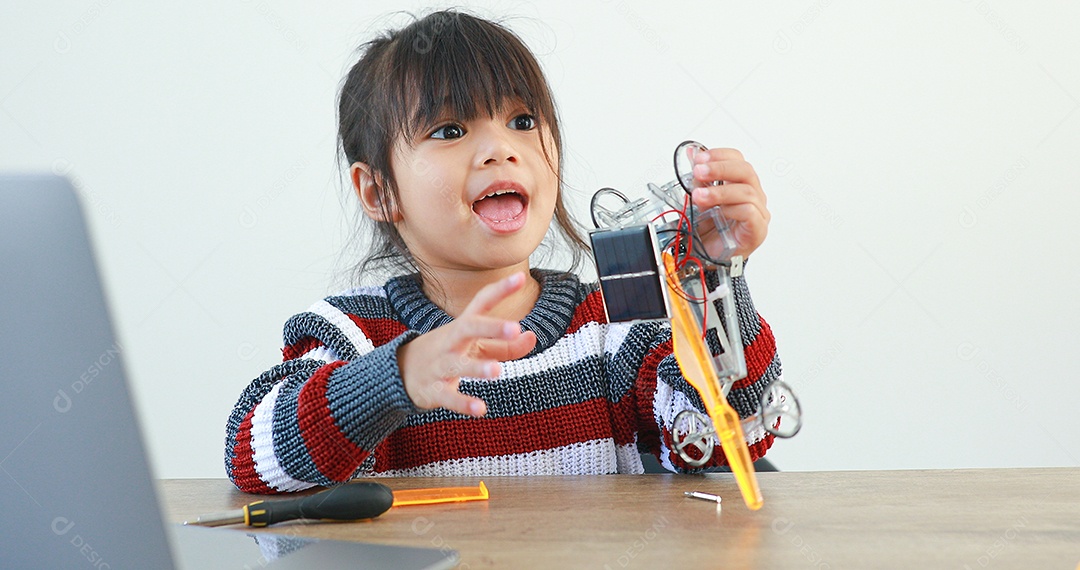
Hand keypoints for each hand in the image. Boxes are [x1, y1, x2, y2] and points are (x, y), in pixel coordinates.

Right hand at [397, 272, 537, 416]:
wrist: (401, 371)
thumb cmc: (449, 353)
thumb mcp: (476, 346)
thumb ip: (506, 345)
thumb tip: (532, 337)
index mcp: (463, 326)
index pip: (481, 303)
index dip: (500, 290)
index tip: (519, 277)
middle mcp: (450, 341)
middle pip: (467, 328)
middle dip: (490, 327)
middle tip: (514, 328)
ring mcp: (440, 365)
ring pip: (457, 364)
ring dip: (476, 368)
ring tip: (497, 371)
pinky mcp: (433, 390)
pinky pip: (448, 397)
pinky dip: (463, 404)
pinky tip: (481, 409)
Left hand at [689, 148, 770, 258]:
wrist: (709, 257)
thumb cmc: (709, 230)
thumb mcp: (699, 199)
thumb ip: (699, 179)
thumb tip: (692, 155)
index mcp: (740, 184)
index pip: (738, 160)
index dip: (719, 155)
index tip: (700, 159)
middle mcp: (753, 195)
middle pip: (745, 171)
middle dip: (719, 168)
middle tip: (699, 172)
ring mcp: (758, 212)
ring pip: (747, 191)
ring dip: (720, 191)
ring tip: (700, 196)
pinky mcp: (757, 229)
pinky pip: (749, 212)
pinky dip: (731, 209)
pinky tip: (718, 212)